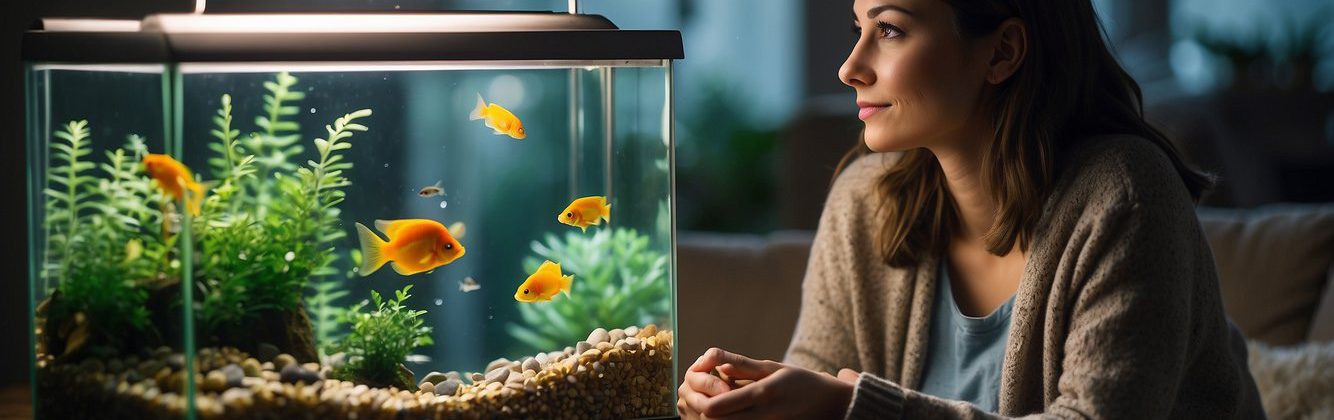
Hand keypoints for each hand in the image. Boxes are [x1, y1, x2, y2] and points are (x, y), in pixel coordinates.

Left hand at [678, 348, 859, 418]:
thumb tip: (716, 361)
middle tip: (699, 400)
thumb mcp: (773, 367)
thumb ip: (742, 365)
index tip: (699, 391)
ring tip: (713, 405)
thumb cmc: (801, 382)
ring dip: (714, 419)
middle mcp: (763, 415)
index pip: (719, 407)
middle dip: (702, 412)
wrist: (829, 405)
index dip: (701, 402)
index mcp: (762, 394)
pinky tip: (727, 414)